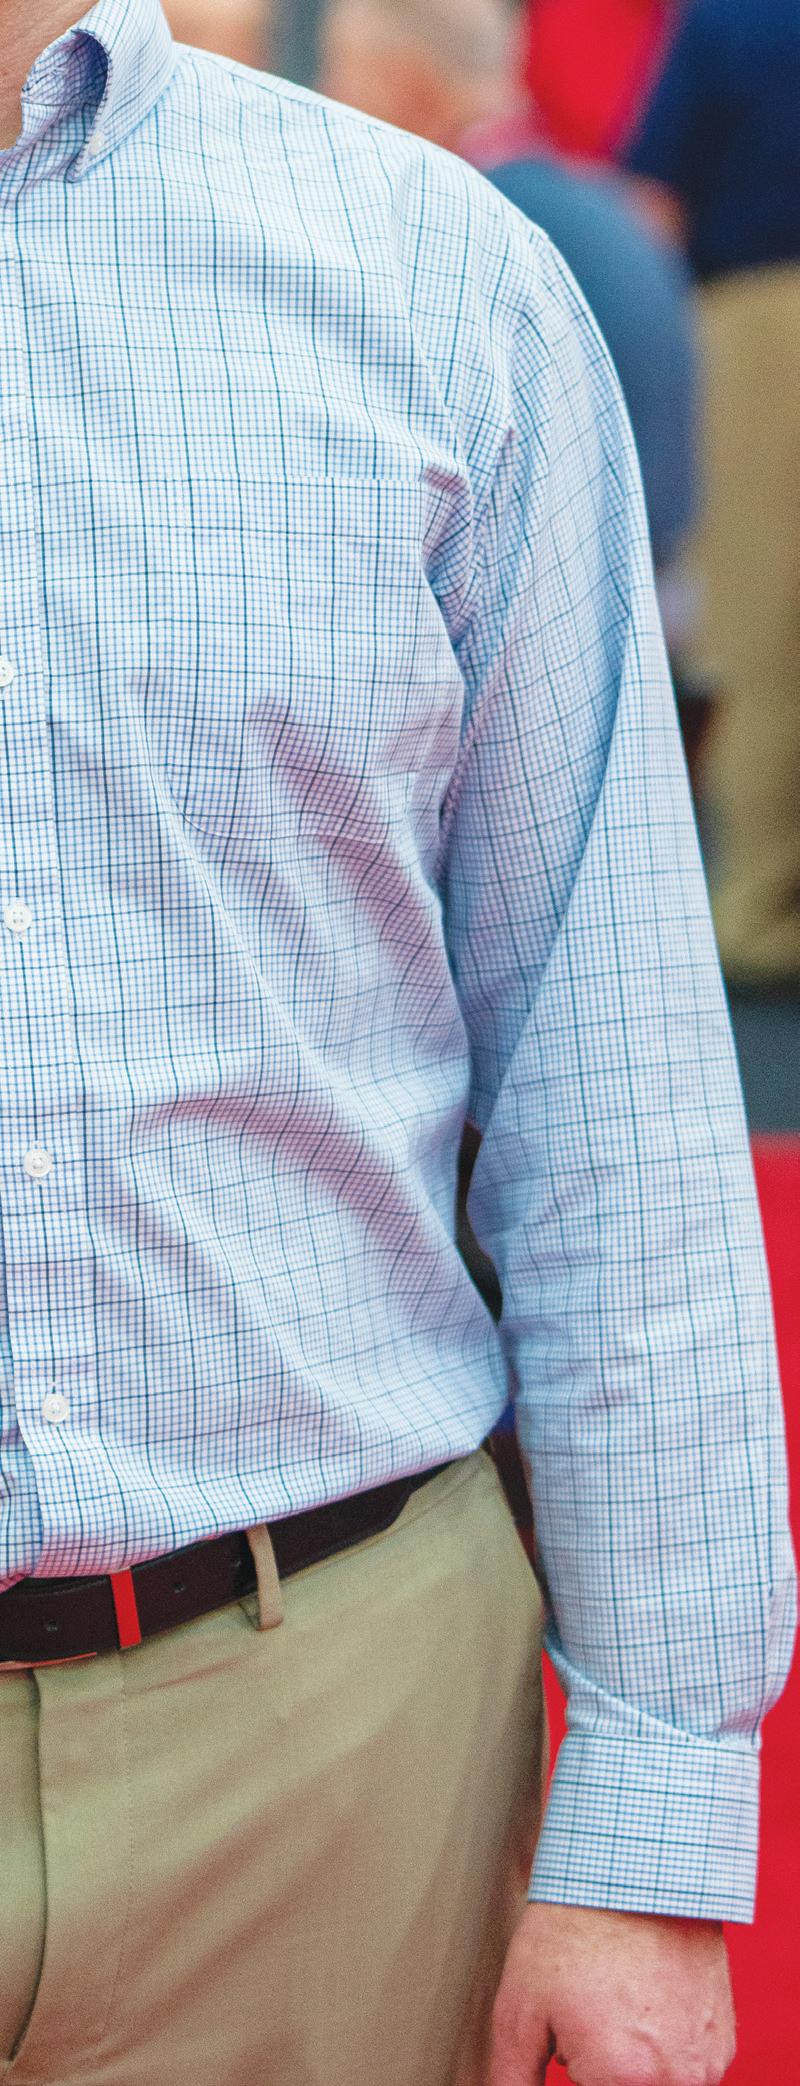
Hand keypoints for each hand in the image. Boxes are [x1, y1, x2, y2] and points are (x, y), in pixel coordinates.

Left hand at [489, 1902, 736, 2085]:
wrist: (636, 1870)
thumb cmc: (576, 1929)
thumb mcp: (518, 2011)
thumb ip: (512, 2080)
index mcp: (625, 2080)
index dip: (576, 2075)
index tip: (572, 2047)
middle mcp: (676, 2079)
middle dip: (603, 2073)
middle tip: (589, 2022)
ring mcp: (707, 2060)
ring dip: (636, 2068)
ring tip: (615, 2008)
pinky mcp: (723, 2040)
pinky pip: (688, 2069)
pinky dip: (665, 2048)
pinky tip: (642, 2002)